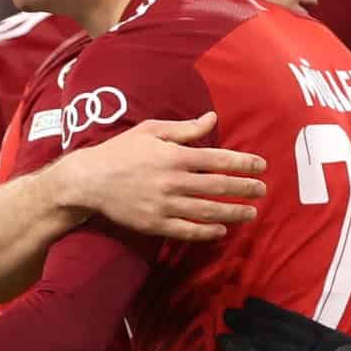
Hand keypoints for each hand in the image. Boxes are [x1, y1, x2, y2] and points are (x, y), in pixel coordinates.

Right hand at [55, 112, 266, 242]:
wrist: (89, 180)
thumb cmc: (121, 151)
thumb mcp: (151, 131)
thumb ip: (184, 128)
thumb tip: (213, 119)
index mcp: (174, 156)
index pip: (217, 159)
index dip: (243, 162)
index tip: (261, 165)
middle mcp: (173, 181)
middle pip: (218, 186)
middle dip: (244, 188)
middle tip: (262, 190)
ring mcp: (164, 205)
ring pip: (207, 211)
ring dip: (233, 212)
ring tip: (250, 213)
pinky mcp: (155, 224)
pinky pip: (187, 230)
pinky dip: (207, 232)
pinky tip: (222, 230)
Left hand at [218, 296, 350, 350]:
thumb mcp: (350, 350)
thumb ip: (333, 349)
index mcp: (323, 335)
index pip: (289, 318)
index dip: (267, 310)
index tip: (250, 301)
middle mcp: (309, 342)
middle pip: (272, 328)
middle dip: (248, 321)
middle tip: (226, 313)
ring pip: (266, 348)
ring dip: (241, 344)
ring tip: (221, 340)